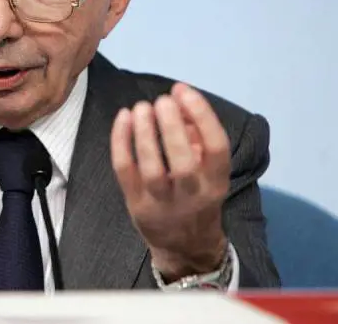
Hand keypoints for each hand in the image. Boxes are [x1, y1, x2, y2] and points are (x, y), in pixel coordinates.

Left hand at [110, 83, 229, 280]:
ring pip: (152, 169)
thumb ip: (197, 134)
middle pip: (183, 161)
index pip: (217, 148)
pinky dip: (121, 143)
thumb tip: (180, 97)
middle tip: (162, 100)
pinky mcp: (136, 204)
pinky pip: (125, 171)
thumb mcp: (208, 170)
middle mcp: (192, 195)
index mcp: (216, 182)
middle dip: (171, 127)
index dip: (202, 116)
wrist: (185, 246)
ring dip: (145, 134)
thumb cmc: (196, 195)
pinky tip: (123, 118)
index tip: (184, 91)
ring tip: (141, 106)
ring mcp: (162, 203)